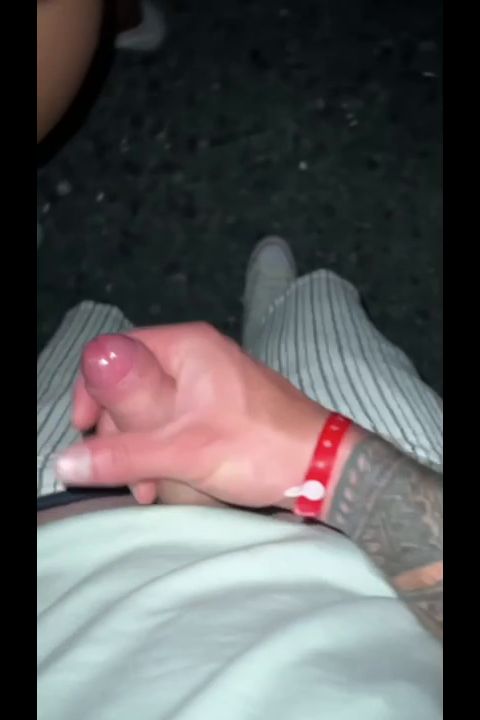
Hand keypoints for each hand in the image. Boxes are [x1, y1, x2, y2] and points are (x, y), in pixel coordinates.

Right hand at [57, 323, 327, 509]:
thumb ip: (122, 454)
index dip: (94, 393)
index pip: (117, 354)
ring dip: (141, 450)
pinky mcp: (220, 409)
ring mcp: (210, 383)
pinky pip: (175, 423)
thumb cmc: (259, 447)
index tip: (84, 432)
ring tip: (147, 489)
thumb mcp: (183, 451)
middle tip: (125, 474)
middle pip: (132, 387)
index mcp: (187, 346)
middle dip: (121, 434)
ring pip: (153, 411)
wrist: (324, 467)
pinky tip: (164, 482)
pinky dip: (164, 451)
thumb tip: (64, 460)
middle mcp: (196, 356)